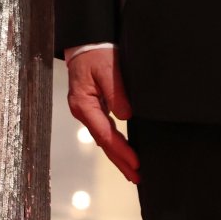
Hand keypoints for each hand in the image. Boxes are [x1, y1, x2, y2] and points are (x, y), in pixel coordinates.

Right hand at [66, 48, 137, 182]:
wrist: (85, 41)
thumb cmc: (96, 53)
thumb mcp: (108, 69)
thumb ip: (117, 93)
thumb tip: (127, 117)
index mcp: (84, 105)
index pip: (105, 134)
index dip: (121, 151)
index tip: (137, 163)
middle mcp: (83, 112)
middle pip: (103, 143)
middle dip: (120, 161)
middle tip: (137, 178)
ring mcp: (86, 111)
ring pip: (103, 139)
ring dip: (117, 156)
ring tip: (132, 172)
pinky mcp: (93, 107)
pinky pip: (104, 130)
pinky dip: (114, 143)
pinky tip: (123, 151)